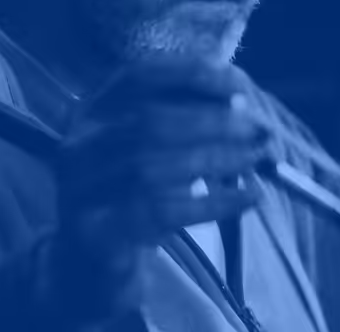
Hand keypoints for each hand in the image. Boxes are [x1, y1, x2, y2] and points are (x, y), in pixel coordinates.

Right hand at [44, 58, 270, 320]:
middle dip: (214, 121)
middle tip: (261, 129)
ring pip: (154, 167)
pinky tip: (250, 197)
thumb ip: (186, 116)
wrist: (89, 264)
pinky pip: (163, 213)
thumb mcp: (154, 148)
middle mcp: (79, 146)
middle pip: (150, 122)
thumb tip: (242, 100)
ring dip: (219, 159)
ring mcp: (82, 191)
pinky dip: (214, 203)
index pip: (139, 77)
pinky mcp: (98, 233)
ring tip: (259, 157)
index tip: (241, 85)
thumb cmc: (134, 194)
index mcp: (92, 111)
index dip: (191, 75)